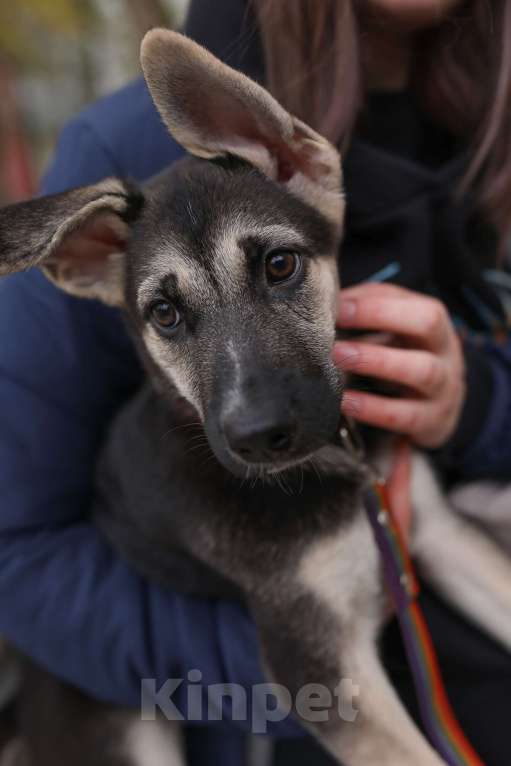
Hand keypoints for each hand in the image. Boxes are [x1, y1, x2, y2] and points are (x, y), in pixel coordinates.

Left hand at [333, 283, 464, 447]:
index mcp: (436, 325)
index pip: (413, 300)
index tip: (338, 308)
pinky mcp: (433, 422)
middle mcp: (446, 352)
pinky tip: (347, 402)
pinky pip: (406, 415)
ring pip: (423, 369)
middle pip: (428, 322)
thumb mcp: (396, 336)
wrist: (439, 414)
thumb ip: (370, 315)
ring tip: (340, 358)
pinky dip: (374, 408)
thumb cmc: (407, 364)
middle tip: (340, 324)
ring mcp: (444, 389)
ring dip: (377, 361)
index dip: (376, 303)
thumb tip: (330, 304)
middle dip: (380, 317)